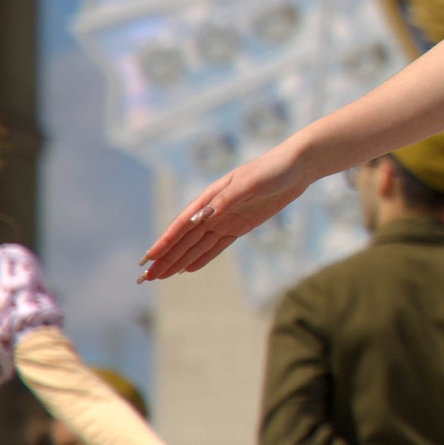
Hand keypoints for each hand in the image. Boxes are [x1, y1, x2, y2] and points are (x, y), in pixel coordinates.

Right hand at [139, 143, 310, 279]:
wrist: (296, 167)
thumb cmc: (271, 170)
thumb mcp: (250, 183)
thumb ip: (226, 200)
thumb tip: (201, 217)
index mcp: (210, 197)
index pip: (182, 224)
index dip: (165, 242)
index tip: (148, 258)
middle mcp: (214, 210)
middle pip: (185, 239)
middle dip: (165, 258)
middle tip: (147, 277)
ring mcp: (226, 219)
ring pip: (197, 245)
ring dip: (178, 260)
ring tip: (161, 277)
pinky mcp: (240, 226)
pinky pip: (217, 246)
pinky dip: (202, 258)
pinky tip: (187, 269)